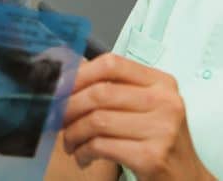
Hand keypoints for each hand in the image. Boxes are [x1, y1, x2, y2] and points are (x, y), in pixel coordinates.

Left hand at [61, 53, 214, 180]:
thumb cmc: (159, 143)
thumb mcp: (148, 108)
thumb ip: (117, 91)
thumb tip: (68, 79)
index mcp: (162, 83)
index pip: (113, 64)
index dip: (79, 74)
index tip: (60, 88)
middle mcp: (165, 102)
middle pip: (100, 93)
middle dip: (69, 107)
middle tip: (58, 120)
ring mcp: (161, 129)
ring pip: (96, 120)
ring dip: (74, 134)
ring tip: (71, 144)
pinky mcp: (151, 157)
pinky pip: (101, 146)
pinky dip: (84, 152)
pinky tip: (84, 157)